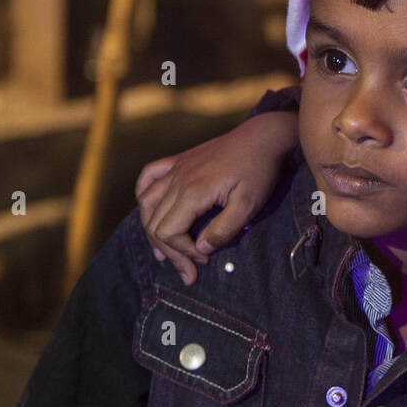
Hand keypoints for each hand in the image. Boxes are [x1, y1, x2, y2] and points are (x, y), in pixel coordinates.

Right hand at [135, 111, 298, 284]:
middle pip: (154, 223)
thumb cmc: (259, 170)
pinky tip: (149, 211)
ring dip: (152, 230)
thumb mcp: (250, 205)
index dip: (182, 252)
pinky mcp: (179, 160)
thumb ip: (224, 230)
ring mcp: (176, 168)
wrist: (263, 137)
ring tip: (166, 252)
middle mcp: (177, 179)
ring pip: (146, 204)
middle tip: (189, 270)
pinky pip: (148, 176)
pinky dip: (143, 196)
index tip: (204, 260)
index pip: (168, 232)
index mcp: (192, 191)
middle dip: (170, 251)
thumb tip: (200, 250)